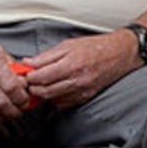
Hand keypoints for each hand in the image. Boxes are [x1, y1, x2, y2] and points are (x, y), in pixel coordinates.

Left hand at [21, 31, 143, 108]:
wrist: (121, 54)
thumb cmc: (97, 47)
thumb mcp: (68, 45)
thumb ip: (46, 56)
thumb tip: (28, 63)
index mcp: (71, 64)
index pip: (40, 77)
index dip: (28, 76)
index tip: (25, 73)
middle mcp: (77, 80)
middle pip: (44, 91)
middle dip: (33, 87)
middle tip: (30, 80)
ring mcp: (82, 91)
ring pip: (52, 99)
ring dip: (44, 93)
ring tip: (42, 83)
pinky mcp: (86, 97)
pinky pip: (64, 103)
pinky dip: (56, 97)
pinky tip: (57, 88)